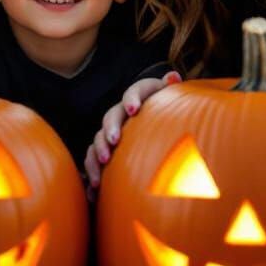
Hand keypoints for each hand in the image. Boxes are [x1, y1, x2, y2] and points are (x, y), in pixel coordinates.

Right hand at [83, 71, 181, 193]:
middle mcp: (124, 112)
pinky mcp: (107, 149)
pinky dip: (92, 172)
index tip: (134, 109)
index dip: (133, 97)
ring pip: (99, 137)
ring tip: (102, 167)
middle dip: (111, 127)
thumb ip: (172, 90)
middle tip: (113, 142)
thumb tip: (173, 75)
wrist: (162, 134)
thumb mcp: (173, 102)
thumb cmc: (171, 115)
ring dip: (97, 152)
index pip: (137, 90)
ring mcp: (113, 130)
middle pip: (113, 115)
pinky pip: (94, 158)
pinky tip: (94, 191)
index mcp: (143, 97)